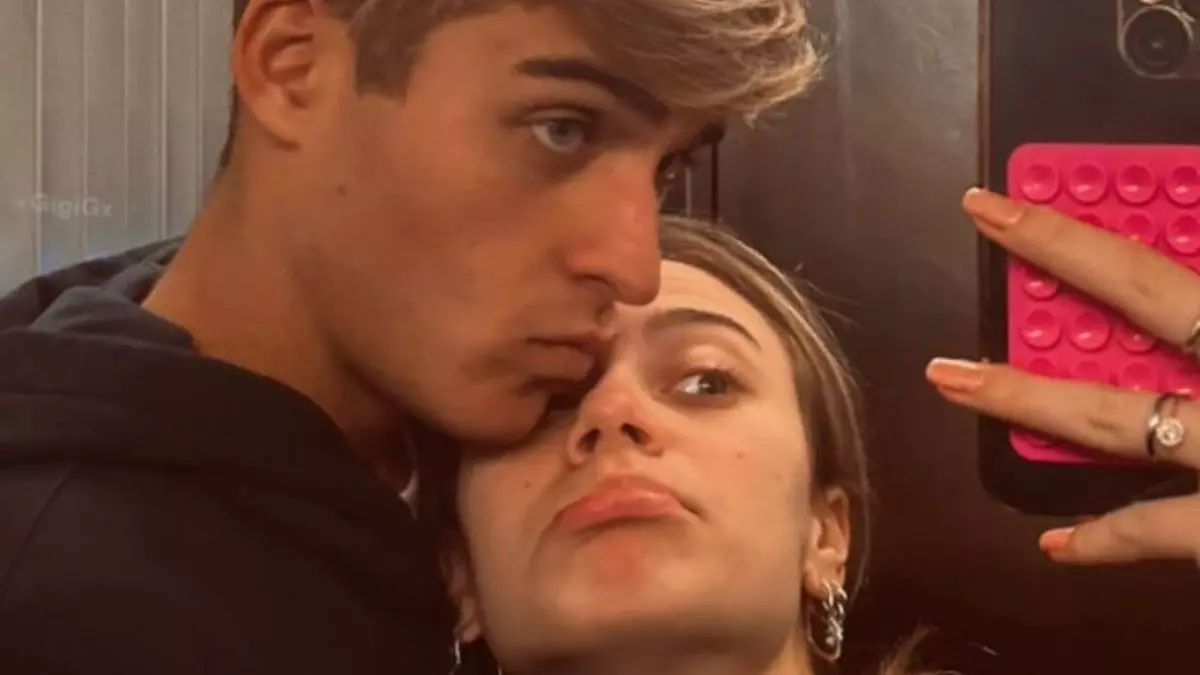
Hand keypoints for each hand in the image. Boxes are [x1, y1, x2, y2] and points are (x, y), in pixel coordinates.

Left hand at [926, 187, 1199, 566]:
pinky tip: (1055, 545)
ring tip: (951, 378)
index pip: (1157, 264)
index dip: (1074, 228)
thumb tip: (1177, 264)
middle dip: (1061, 257)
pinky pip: (1163, 534)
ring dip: (1031, 400)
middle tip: (981, 219)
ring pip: (1119, 421)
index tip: (1000, 202)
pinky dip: (1109, 538)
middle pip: (1145, 300)